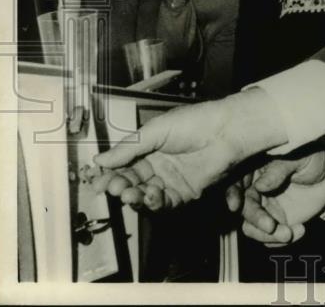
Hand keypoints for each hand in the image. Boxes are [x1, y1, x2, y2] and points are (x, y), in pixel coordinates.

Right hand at [92, 88, 286, 209]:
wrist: (226, 130)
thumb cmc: (196, 122)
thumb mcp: (156, 130)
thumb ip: (129, 148)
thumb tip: (100, 160)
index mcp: (149, 148)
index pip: (123, 166)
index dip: (110, 174)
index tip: (98, 181)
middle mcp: (158, 166)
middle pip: (132, 183)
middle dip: (120, 187)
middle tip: (114, 187)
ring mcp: (172, 180)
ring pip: (145, 196)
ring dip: (135, 197)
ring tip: (130, 193)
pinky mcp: (186, 192)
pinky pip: (165, 203)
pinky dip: (154, 203)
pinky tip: (150, 195)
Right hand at [237, 151, 324, 245]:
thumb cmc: (311, 159)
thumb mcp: (298, 159)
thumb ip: (279, 170)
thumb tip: (260, 186)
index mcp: (255, 171)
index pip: (235, 183)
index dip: (232, 194)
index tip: (235, 206)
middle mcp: (255, 191)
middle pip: (243, 209)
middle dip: (256, 220)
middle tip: (272, 226)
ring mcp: (264, 209)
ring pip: (252, 228)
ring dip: (268, 236)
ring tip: (290, 233)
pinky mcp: (276, 223)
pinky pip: (269, 238)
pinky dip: (281, 240)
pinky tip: (300, 230)